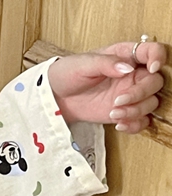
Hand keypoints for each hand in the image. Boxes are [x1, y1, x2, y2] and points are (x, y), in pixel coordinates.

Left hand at [48, 40, 166, 131]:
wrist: (55, 98)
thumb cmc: (67, 74)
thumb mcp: (83, 64)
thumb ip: (106, 64)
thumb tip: (126, 68)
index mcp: (126, 55)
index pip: (152, 51)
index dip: (158, 57)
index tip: (152, 68)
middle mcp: (132, 75)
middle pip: (155, 82)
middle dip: (141, 93)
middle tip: (119, 100)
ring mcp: (129, 95)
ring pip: (150, 102)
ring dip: (136, 111)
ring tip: (114, 113)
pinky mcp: (123, 112)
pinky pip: (140, 120)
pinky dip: (135, 124)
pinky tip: (120, 124)